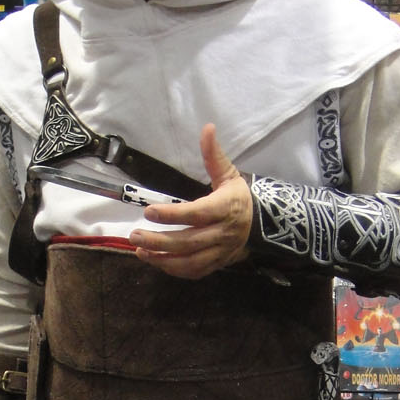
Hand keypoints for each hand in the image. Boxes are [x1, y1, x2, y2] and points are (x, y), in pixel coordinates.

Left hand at [128, 123, 251, 278]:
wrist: (265, 226)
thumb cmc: (240, 198)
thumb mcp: (230, 174)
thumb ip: (214, 155)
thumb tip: (207, 128)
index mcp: (225, 208)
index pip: (196, 213)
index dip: (171, 214)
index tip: (148, 211)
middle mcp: (222, 233)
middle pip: (188, 242)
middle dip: (159, 241)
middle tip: (134, 235)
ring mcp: (220, 251)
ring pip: (190, 261)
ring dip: (162, 259)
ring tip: (140, 251)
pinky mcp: (218, 264)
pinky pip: (195, 271)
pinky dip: (174, 269)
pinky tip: (156, 261)